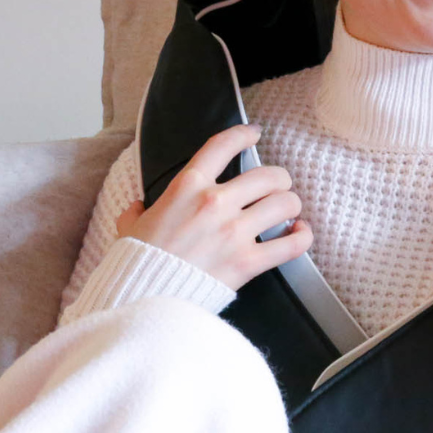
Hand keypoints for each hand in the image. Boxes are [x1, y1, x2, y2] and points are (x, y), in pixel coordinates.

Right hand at [114, 123, 312, 291]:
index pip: (222, 146)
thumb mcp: (130, 226)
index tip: (254, 133)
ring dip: (291, 204)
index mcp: (187, 186)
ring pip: (285, 203)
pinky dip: (302, 236)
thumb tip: (138, 208)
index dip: (243, 134)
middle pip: (269, 175)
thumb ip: (138, 211)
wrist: (140, 299)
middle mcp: (215, 202)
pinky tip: (300, 232)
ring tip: (287, 210)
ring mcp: (234, 232)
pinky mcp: (247, 262)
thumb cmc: (136, 261)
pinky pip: (291, 244)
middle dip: (278, 179)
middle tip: (277, 187)